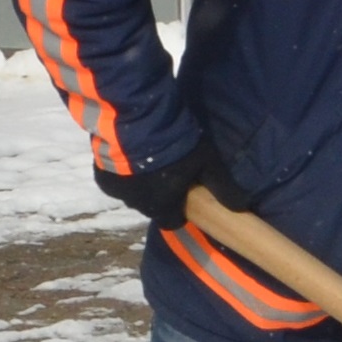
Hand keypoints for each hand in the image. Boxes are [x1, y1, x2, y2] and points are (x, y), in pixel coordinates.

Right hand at [94, 143, 247, 231]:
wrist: (136, 120)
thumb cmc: (177, 145)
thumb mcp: (208, 164)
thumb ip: (223, 188)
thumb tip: (241, 208)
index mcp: (162, 206)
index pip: (171, 222)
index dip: (179, 211)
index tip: (185, 197)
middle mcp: (136, 203)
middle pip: (150, 206)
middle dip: (158, 195)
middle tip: (167, 173)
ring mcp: (115, 189)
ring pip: (131, 193)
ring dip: (138, 183)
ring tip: (147, 161)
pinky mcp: (99, 175)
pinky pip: (113, 179)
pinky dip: (120, 172)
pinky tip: (129, 156)